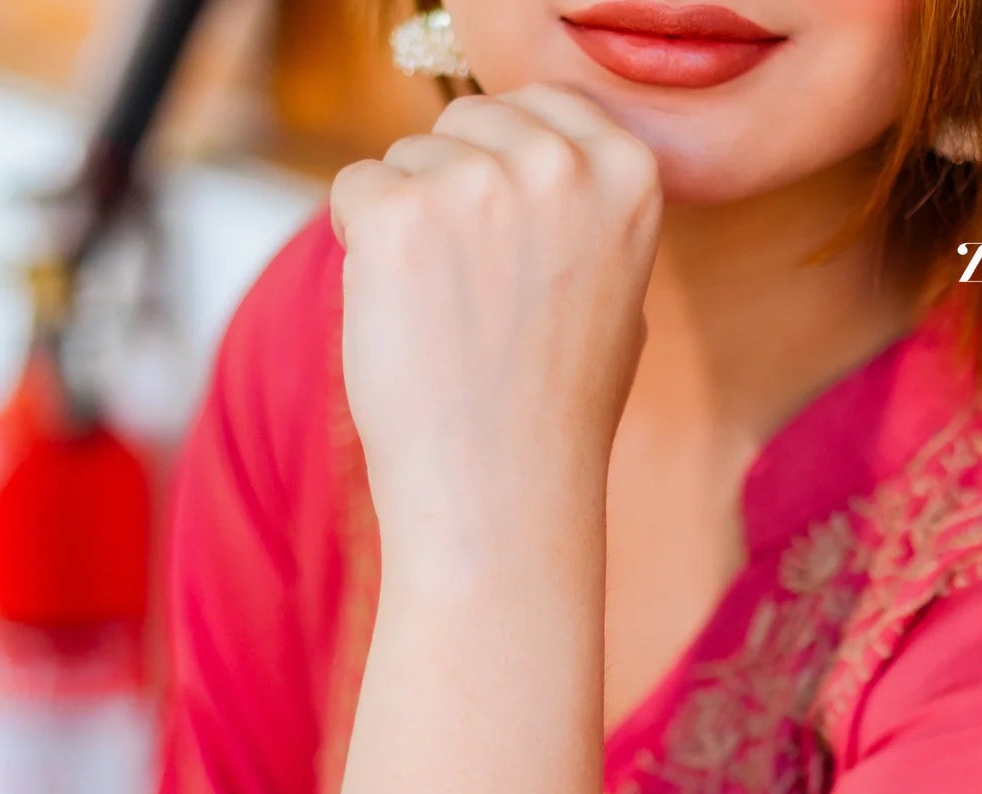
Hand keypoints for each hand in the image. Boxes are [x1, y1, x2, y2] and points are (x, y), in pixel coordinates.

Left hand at [329, 84, 661, 540]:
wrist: (501, 499)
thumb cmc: (553, 418)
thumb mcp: (618, 298)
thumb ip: (587, 213)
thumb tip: (544, 163)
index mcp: (628, 171)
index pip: (538, 106)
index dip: (503, 170)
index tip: (504, 249)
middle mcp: (559, 162)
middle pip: (465, 123)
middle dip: (450, 194)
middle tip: (471, 301)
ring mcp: (476, 183)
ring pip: (404, 158)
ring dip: (406, 228)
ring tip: (444, 324)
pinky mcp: (398, 216)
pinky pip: (352, 190)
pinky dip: (358, 250)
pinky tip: (399, 320)